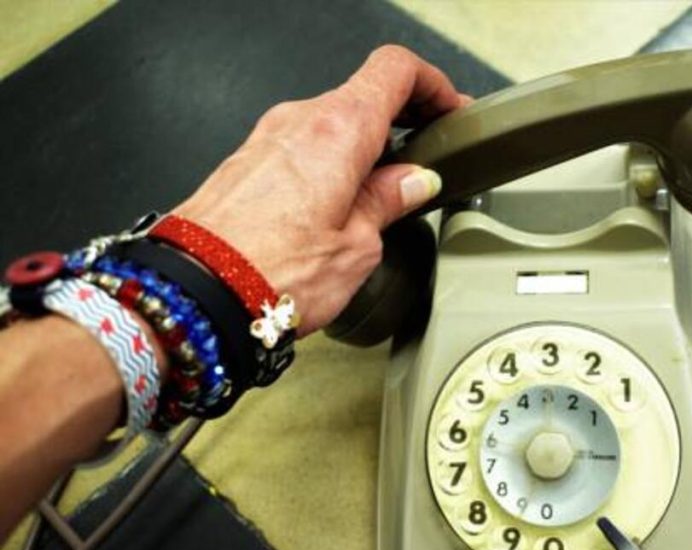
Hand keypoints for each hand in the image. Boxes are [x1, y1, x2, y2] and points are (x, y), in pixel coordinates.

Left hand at [172, 45, 469, 334]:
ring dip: (364, 147)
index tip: (450, 111)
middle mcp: (300, 120)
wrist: (197, 293)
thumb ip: (389, 203)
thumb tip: (412, 183)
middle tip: (426, 159)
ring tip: (383, 195)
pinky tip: (338, 205)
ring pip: (331, 124)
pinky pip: (301, 147)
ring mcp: (268, 137)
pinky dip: (330, 162)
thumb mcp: (359, 245)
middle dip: (401, 122)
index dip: (432, 85)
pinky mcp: (247, 162)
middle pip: (364, 96)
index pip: (396, 70)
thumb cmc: (272, 273)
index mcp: (340, 129)